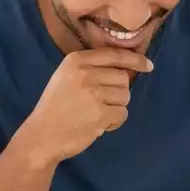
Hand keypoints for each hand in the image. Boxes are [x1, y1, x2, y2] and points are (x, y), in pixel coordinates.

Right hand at [21, 49, 152, 163]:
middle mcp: (85, 74)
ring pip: (125, 96)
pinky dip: (115, 121)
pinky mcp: (100, 114)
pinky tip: (99, 124)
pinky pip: (123, 114)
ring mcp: (93, 94)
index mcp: (76, 61)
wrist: (41, 135)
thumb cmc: (55, 107)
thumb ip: (92, 68)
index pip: (114, 55)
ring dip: (116, 108)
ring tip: (96, 114)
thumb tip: (127, 68)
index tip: (148, 65)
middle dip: (117, 92)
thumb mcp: (66, 77)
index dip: (135, 60)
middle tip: (99, 103)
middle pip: (123, 78)